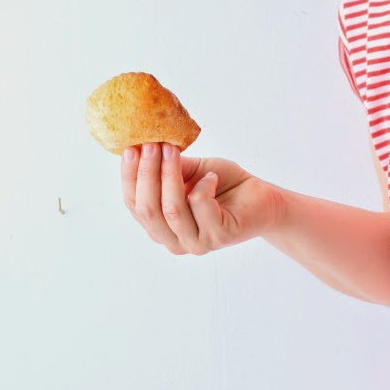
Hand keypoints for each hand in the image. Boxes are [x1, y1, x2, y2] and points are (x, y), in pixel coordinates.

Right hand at [120, 142, 281, 254]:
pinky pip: (200, 205)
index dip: (129, 177)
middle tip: (152, 145)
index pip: (134, 205)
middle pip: (148, 210)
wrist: (259, 198)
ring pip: (172, 209)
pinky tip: (212, 177)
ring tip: (173, 151)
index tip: (131, 149)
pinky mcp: (218, 237)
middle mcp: (173, 240)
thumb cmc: (221, 184)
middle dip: (147, 174)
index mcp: (159, 226)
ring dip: (170, 175)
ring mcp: (195, 243)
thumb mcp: (189, 171)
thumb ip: (166, 168)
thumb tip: (143, 147)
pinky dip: (204, 185)